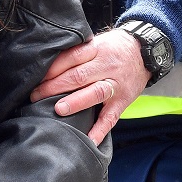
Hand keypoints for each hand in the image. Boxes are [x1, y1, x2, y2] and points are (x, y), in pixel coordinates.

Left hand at [29, 29, 149, 143]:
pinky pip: (111, 117)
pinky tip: (89, 140)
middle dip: (55, 86)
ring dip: (75, 102)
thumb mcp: (96, 42)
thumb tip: (47, 65)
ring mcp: (116, 85)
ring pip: (95, 93)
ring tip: (58, 110)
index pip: (71, 58)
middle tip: (35, 95)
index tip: (35, 77)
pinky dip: (100, 130)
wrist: (145, 51)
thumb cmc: (113, 48)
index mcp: (96, 50)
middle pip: (79, 76)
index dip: (52, 68)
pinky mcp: (123, 101)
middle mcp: (106, 67)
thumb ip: (76, 52)